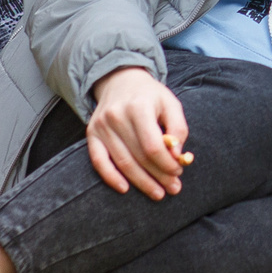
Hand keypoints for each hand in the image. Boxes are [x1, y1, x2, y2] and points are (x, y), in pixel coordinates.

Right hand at [86, 66, 189, 197]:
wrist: (120, 79)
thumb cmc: (150, 95)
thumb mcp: (171, 103)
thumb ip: (178, 128)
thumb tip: (178, 155)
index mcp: (138, 106)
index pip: (153, 145)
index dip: (167, 164)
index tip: (179, 171)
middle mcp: (116, 116)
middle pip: (139, 157)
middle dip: (158, 176)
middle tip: (173, 188)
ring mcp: (101, 126)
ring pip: (122, 162)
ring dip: (141, 182)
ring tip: (158, 192)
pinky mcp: (92, 134)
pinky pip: (98, 161)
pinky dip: (111, 177)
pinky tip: (125, 189)